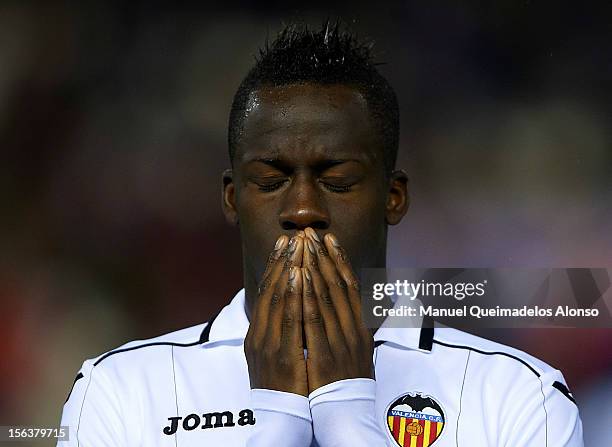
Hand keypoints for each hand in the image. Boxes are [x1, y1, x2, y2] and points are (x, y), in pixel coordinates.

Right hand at [244, 233, 308, 395]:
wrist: (282, 418)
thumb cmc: (285, 386)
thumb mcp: (276, 354)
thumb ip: (280, 329)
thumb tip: (292, 305)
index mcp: (258, 334)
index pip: (265, 292)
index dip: (275, 265)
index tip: (285, 242)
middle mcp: (260, 335)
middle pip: (270, 289)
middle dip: (283, 260)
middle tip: (293, 236)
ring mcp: (269, 344)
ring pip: (277, 298)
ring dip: (288, 269)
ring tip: (297, 246)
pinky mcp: (282, 355)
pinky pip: (289, 319)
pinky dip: (292, 294)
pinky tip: (298, 275)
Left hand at [301, 227, 373, 392]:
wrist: (346, 413)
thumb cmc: (348, 380)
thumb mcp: (359, 348)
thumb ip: (354, 323)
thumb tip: (351, 300)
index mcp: (361, 327)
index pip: (352, 286)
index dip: (341, 260)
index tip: (330, 239)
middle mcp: (353, 330)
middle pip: (338, 285)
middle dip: (323, 256)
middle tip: (311, 234)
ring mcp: (339, 342)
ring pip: (327, 297)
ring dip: (314, 268)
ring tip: (303, 247)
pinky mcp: (323, 355)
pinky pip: (314, 321)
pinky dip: (307, 296)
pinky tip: (299, 278)